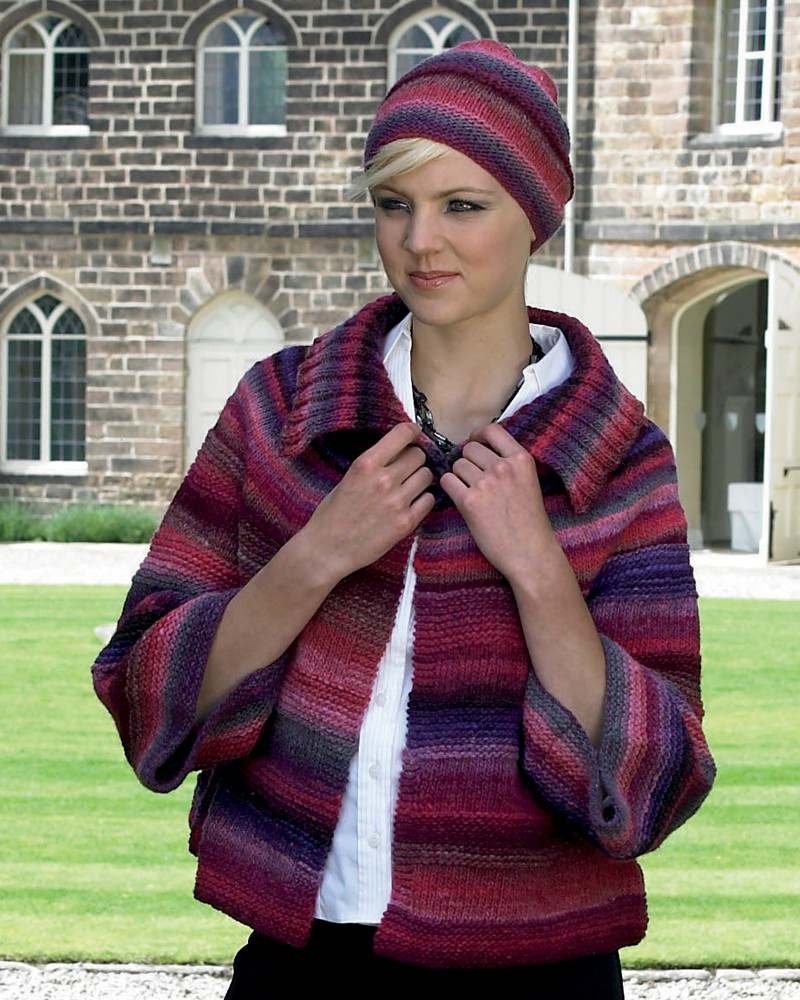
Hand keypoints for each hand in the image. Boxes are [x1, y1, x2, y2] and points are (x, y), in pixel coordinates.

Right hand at [303, 421, 435, 579]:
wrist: (327, 549)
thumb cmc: (332, 514)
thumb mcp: (348, 478)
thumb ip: (374, 464)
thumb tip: (399, 450)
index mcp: (366, 464)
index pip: (403, 434)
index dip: (412, 432)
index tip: (414, 435)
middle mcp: (384, 480)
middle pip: (419, 455)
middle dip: (414, 459)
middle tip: (406, 468)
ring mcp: (397, 502)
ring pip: (427, 476)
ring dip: (420, 478)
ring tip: (407, 487)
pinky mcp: (406, 523)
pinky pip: (429, 500)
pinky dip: (423, 499)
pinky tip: (410, 503)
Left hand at [439, 422, 557, 581]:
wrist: (530, 553)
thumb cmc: (530, 522)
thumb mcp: (529, 482)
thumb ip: (510, 464)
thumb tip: (482, 448)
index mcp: (521, 459)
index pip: (492, 429)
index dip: (478, 435)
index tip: (475, 444)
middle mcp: (503, 467)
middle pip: (469, 448)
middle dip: (467, 461)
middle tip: (473, 478)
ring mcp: (486, 484)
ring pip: (457, 465)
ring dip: (459, 476)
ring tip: (471, 492)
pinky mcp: (469, 502)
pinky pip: (447, 481)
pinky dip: (449, 488)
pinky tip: (460, 498)